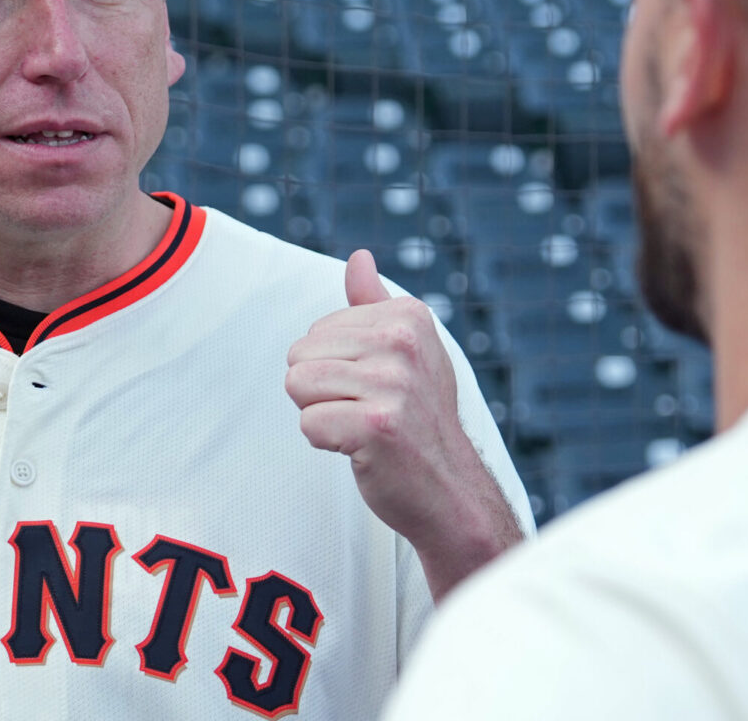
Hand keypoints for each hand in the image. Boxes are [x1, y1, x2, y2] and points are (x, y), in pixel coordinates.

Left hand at [285, 250, 520, 598]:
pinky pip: (308, 424)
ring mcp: (393, 384)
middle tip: (367, 412)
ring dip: (321, 415)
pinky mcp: (377, 425)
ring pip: (297, 386)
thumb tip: (358, 258)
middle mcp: (404, 343)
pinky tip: (362, 449)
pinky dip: (326, 443)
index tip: (377, 388)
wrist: (450, 490)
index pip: (316, 330)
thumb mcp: (405, 353)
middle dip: (321, 390)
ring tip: (362, 427)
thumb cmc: (417, 419)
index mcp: (408, 317)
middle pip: (299, 355)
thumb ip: (374, 305)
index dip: (335, 366)